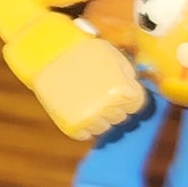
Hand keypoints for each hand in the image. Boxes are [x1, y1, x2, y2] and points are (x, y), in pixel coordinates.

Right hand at [31, 32, 148, 141]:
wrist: (49, 54)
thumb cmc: (84, 52)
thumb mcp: (114, 57)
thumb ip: (130, 76)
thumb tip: (138, 90)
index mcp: (123, 91)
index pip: (137, 105)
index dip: (128, 96)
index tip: (117, 88)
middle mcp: (109, 108)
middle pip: (121, 117)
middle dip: (113, 106)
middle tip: (98, 92)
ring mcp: (90, 119)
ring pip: (104, 128)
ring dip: (98, 117)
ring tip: (86, 99)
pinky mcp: (72, 127)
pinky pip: (85, 134)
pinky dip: (83, 125)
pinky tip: (77, 108)